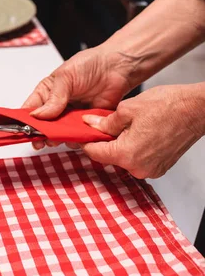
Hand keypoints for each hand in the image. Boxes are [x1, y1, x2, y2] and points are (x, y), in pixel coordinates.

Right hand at [22, 47, 132, 148]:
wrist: (117, 66)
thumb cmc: (89, 64)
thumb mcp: (66, 77)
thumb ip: (53, 98)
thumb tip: (38, 115)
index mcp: (47, 93)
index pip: (30, 110)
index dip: (26, 122)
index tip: (24, 132)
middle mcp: (58, 106)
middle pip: (45, 126)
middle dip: (43, 135)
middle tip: (44, 141)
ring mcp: (73, 116)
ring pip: (62, 134)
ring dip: (61, 138)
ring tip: (62, 139)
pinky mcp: (88, 123)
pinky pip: (81, 136)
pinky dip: (80, 139)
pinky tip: (80, 137)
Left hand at [81, 84, 204, 178]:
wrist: (195, 109)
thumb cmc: (167, 106)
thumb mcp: (128, 109)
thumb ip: (105, 122)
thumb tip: (90, 125)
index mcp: (127, 154)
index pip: (94, 153)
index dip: (85, 140)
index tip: (82, 132)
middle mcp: (138, 168)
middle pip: (109, 156)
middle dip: (105, 141)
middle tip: (104, 123)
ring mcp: (151, 170)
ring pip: (124, 157)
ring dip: (120, 144)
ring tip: (126, 124)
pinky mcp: (160, 167)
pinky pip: (138, 159)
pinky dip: (134, 147)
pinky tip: (139, 131)